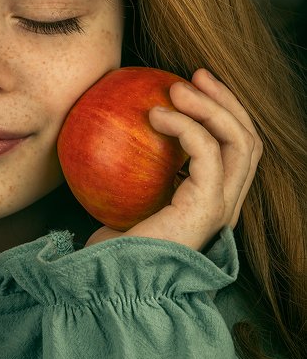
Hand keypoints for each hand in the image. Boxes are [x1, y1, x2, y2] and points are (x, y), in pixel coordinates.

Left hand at [85, 68, 263, 252]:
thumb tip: (112, 130)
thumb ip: (134, 171)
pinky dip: (186, 126)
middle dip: (226, 100)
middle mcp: (226, 206)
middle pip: (249, 140)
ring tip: (177, 87)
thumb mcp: (125, 200)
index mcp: (213, 203)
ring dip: (212, 106)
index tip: (193, 86)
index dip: (224, 112)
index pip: (237, 150)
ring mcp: (221, 208)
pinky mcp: (206, 208)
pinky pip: (206, 153)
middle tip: (195, 75)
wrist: (110, 284)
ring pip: (241, 142)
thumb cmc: (111, 249)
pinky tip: (157, 115)